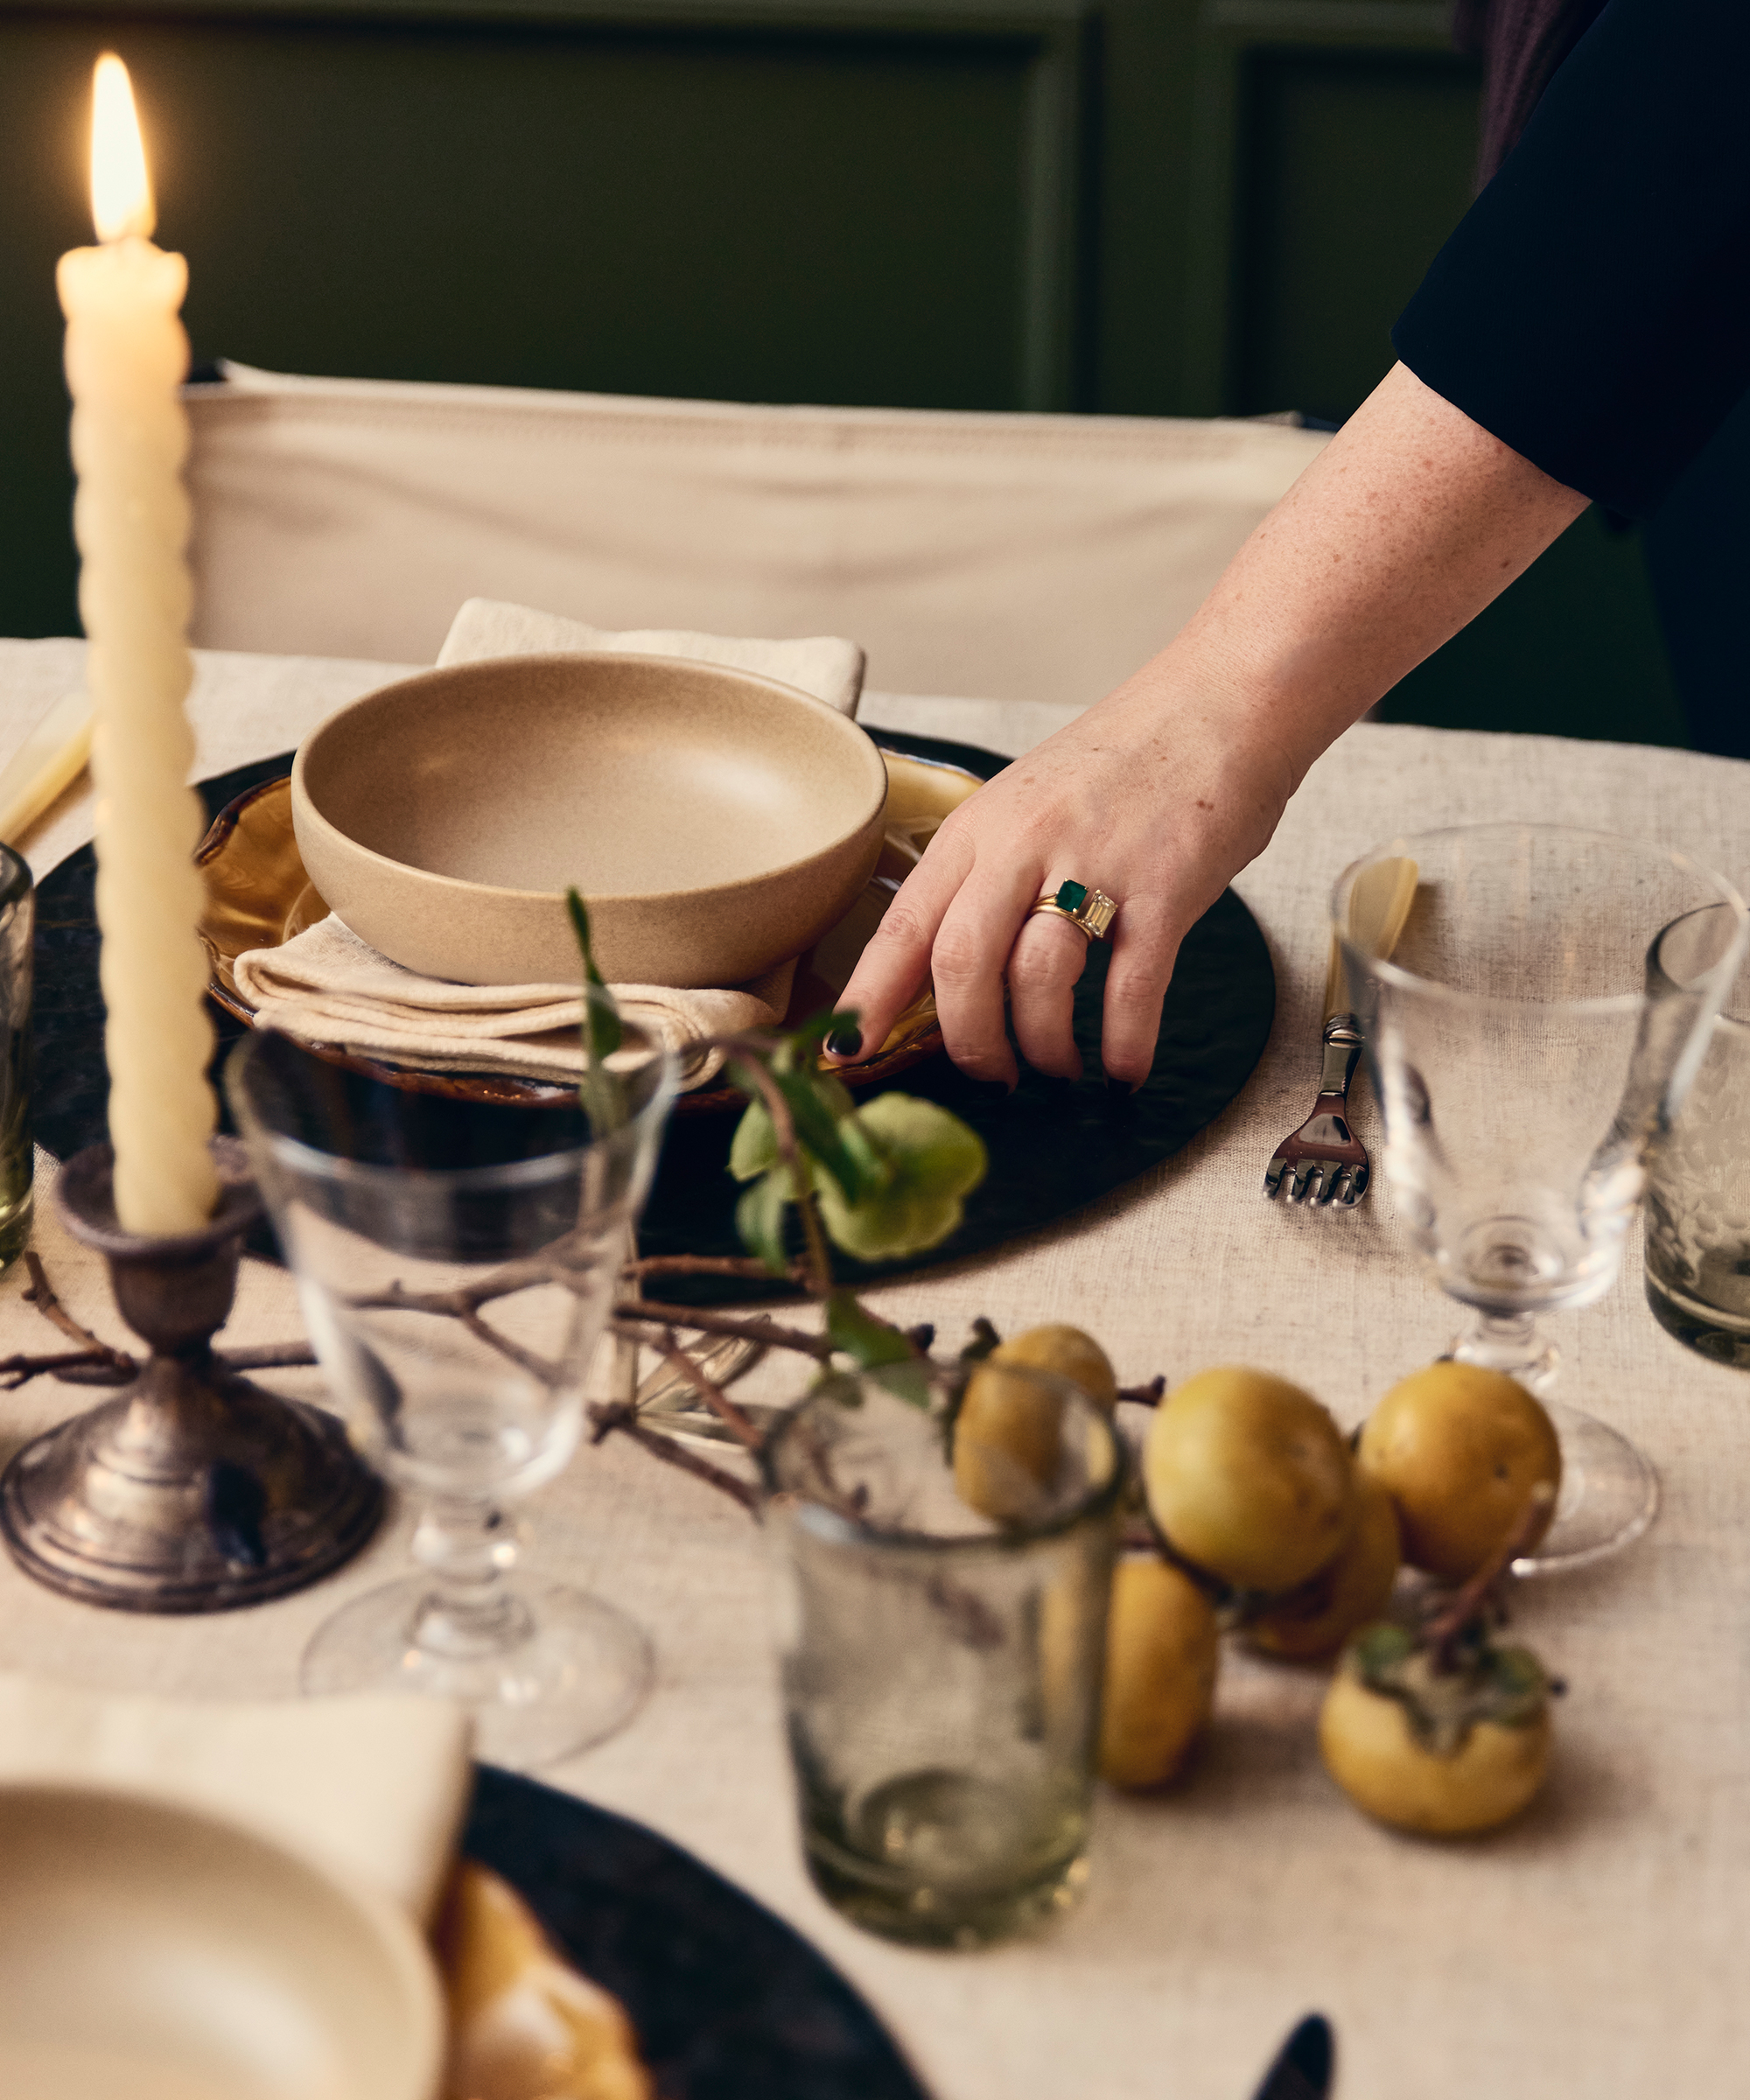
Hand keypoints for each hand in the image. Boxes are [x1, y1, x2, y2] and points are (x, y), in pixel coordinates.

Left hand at [826, 364, 1590, 1088]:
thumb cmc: (1125, 763)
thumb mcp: (1026, 807)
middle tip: (991, 1075)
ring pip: (1039, 984)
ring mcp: (1095, 865)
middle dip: (969, 1043)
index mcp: (977, 830)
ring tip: (1060, 1066)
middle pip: (962, 967)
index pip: (903, 927)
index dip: (869, 999)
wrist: (1222, 700)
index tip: (847, 1054)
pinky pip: (1130, 989)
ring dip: (1045, 1047)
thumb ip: (986, 878)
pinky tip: (1127, 1066)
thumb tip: (948, 975)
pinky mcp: (1165, 888)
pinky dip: (1125, 1043)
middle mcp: (1023, 845)